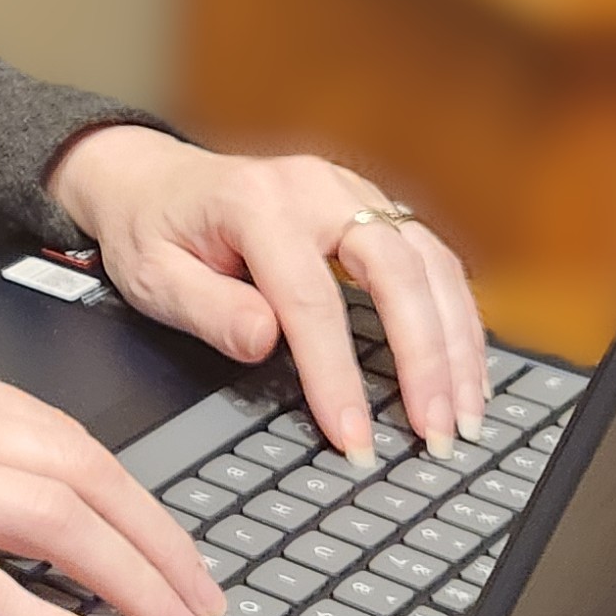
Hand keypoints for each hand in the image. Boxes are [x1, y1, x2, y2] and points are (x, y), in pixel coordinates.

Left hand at [46, 123, 489, 465]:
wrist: (151, 179)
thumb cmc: (151, 230)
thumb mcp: (150, 275)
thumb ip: (207, 309)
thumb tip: (265, 341)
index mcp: (256, 203)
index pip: (311, 299)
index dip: (336, 375)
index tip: (353, 436)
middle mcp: (317, 187)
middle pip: (397, 271)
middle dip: (426, 359)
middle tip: (437, 434)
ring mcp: (353, 192)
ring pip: (431, 264)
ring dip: (458, 342)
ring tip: (464, 415)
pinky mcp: (375, 209)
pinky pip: (432, 261)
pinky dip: (456, 317)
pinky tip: (464, 369)